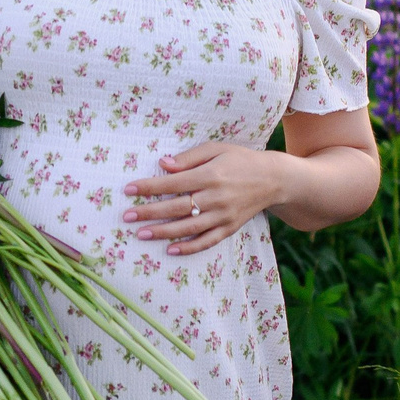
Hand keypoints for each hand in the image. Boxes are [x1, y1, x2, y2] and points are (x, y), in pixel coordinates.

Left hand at [119, 142, 287, 254]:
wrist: (273, 179)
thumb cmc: (239, 160)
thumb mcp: (216, 149)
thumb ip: (188, 157)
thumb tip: (162, 164)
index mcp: (210, 175)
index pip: (173, 183)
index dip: (149, 187)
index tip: (129, 190)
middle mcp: (216, 197)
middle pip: (177, 208)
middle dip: (149, 213)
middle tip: (127, 217)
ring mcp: (223, 215)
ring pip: (189, 227)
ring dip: (163, 232)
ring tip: (141, 234)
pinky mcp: (230, 228)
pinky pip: (207, 241)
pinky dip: (189, 247)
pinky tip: (171, 249)